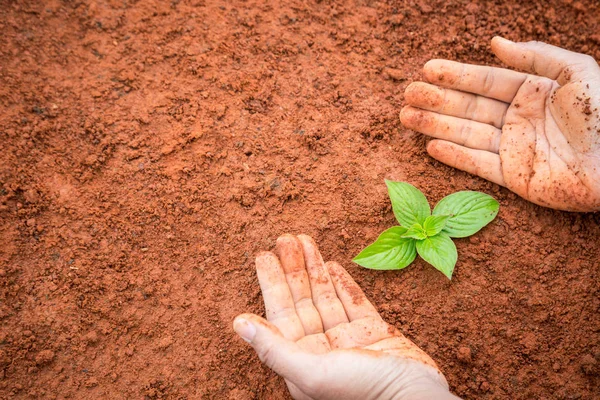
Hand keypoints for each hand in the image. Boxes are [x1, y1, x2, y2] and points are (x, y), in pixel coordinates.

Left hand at [233, 234, 458, 399]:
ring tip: (304, 240)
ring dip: (315, 269)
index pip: (281, 314)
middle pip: (302, 301)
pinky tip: (330, 265)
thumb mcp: (312, 371)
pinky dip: (341, 283)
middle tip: (284, 237)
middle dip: (293, 268)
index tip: (263, 255)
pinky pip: (353, 302)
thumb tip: (238, 323)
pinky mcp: (374, 332)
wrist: (416, 399)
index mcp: (302, 360)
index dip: (272, 283)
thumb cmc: (363, 391)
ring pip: (326, 297)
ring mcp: (349, 340)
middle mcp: (322, 350)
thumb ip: (274, 347)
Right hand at [400, 37, 599, 211]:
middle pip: (470, 108)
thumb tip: (495, 43)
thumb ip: (535, 56)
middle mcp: (519, 119)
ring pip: (467, 134)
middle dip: (437, 101)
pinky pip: (478, 165)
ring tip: (406, 117)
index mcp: (533, 92)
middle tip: (408, 94)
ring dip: (436, 126)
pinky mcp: (514, 178)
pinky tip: (431, 146)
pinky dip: (454, 156)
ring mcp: (514, 149)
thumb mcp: (576, 73)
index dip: (457, 75)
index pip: (486, 82)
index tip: (428, 70)